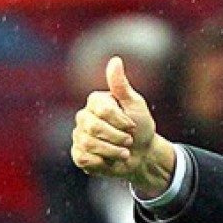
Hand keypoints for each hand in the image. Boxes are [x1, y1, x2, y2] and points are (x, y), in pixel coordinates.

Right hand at [70, 56, 176, 195]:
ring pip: (89, 144)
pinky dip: (102, 162)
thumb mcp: (135, 104)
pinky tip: (110, 160)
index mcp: (95, 101)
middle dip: (118, 138)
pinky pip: (84, 159)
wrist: (143, 154)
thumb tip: (115, 60)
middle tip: (129, 141)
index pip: (102, 110)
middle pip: (94, 128)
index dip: (121, 121)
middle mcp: (83, 116)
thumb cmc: (140, 126)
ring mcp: (79, 135)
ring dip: (113, 152)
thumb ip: (121, 85)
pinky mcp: (79, 154)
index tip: (132, 125)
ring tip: (123, 152)